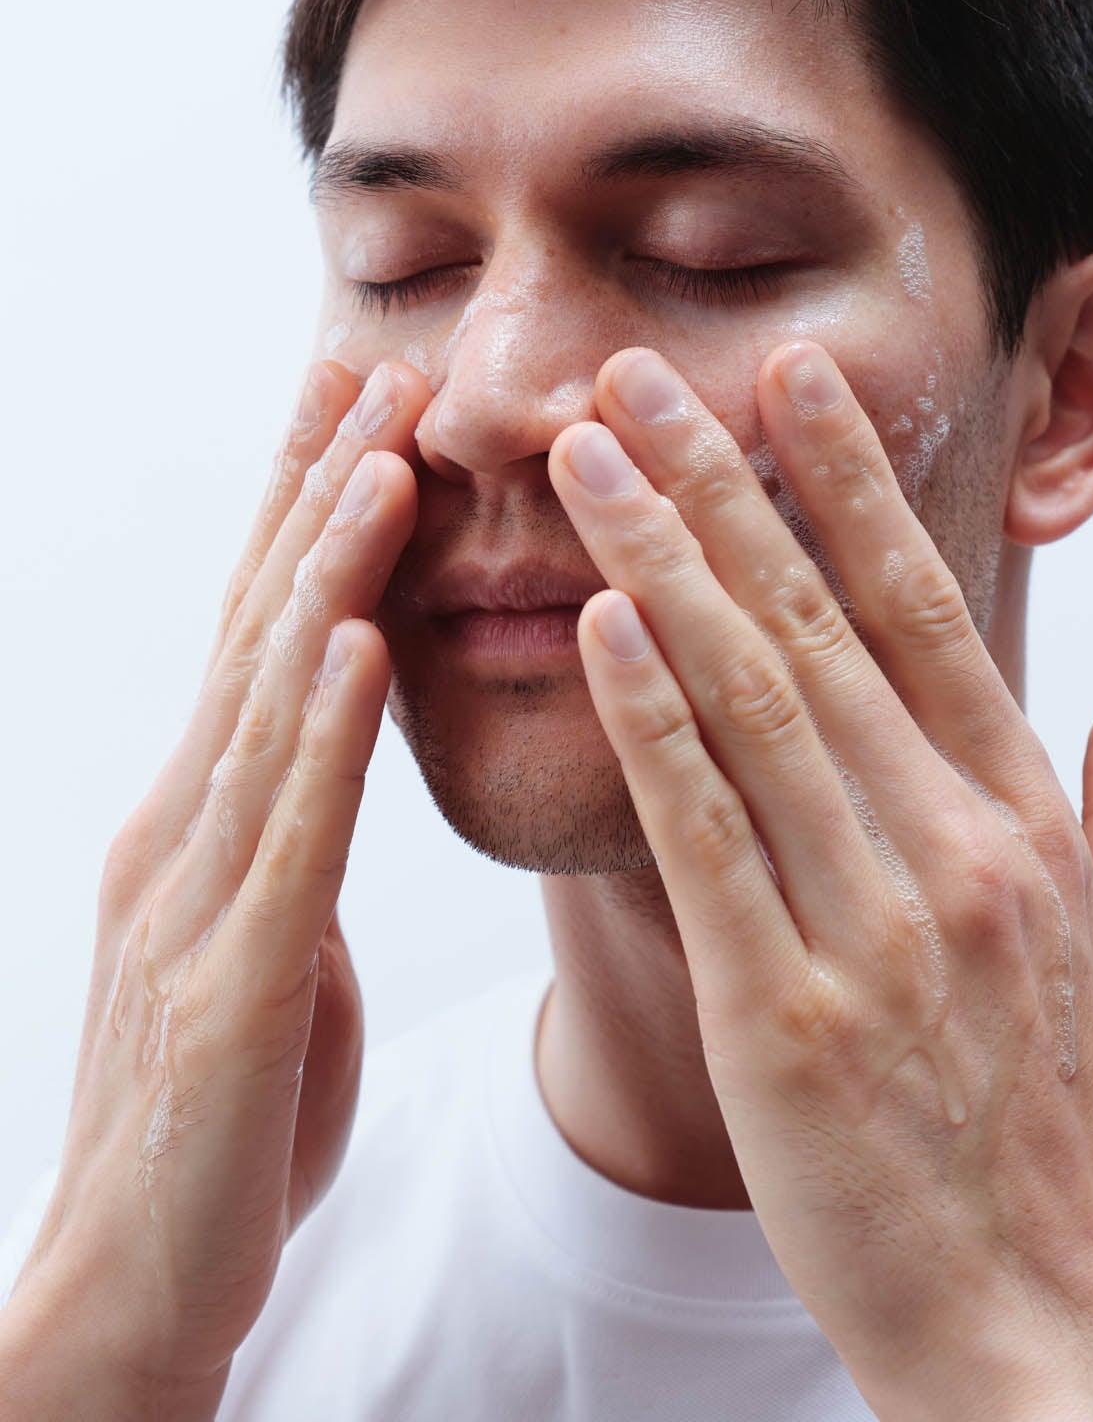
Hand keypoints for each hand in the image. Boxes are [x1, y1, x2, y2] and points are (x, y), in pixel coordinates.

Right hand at [3, 357, 427, 1414]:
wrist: (136, 1293)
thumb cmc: (222, 1123)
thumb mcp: (263, 947)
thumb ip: (290, 847)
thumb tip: (338, 760)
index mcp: (205, 823)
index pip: (261, 635)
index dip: (305, 513)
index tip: (355, 400)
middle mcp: (186, 834)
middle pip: (259, 635)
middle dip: (317, 497)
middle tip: (373, 370)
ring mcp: (199, 906)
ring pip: (274, 709)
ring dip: (330, 577)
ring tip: (385, 464)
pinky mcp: (232, 991)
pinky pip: (294, 843)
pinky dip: (329, 736)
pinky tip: (370, 647)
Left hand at [548, 341, 1092, 1420]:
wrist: (1052, 1342)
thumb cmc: (1084, 1145)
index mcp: (1024, 823)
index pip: (928, 612)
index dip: (854, 485)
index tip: (795, 381)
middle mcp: (952, 848)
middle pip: (818, 624)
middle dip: (722, 484)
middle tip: (640, 372)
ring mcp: (872, 926)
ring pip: (750, 699)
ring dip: (661, 562)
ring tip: (586, 456)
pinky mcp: (786, 1016)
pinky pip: (707, 837)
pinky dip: (649, 722)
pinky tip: (594, 625)